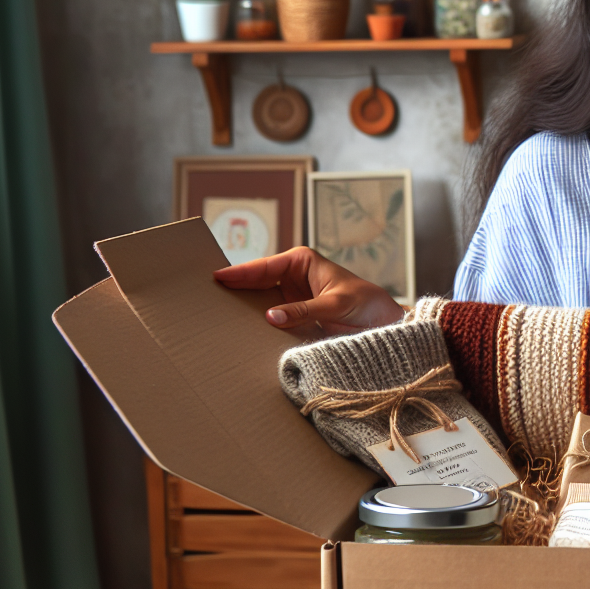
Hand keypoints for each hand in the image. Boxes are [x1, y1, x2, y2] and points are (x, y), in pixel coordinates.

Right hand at [213, 248, 404, 336]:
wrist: (383, 323)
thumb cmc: (365, 304)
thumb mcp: (335, 305)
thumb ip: (303, 310)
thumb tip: (271, 316)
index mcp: (301, 261)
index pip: (265, 266)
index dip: (241, 272)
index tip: (218, 277)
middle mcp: (293, 275)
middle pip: (257, 280)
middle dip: (235, 286)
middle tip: (207, 293)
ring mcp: (291, 296)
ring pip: (260, 298)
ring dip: (243, 305)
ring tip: (216, 311)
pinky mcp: (294, 315)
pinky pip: (271, 316)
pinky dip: (257, 320)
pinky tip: (239, 327)